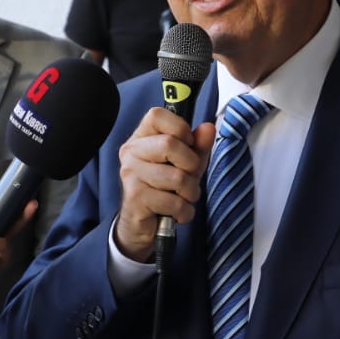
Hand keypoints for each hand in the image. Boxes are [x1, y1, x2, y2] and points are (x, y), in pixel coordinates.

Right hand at [115, 107, 216, 261]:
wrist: (142, 223)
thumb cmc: (164, 189)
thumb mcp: (186, 164)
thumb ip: (198, 145)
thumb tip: (208, 128)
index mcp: (141, 137)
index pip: (157, 115)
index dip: (180, 128)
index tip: (187, 144)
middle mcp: (131, 152)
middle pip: (169, 144)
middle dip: (191, 165)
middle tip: (188, 177)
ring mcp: (130, 175)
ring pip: (176, 177)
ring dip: (190, 192)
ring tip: (183, 198)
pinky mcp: (135, 198)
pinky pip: (173, 202)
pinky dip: (184, 211)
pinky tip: (176, 212)